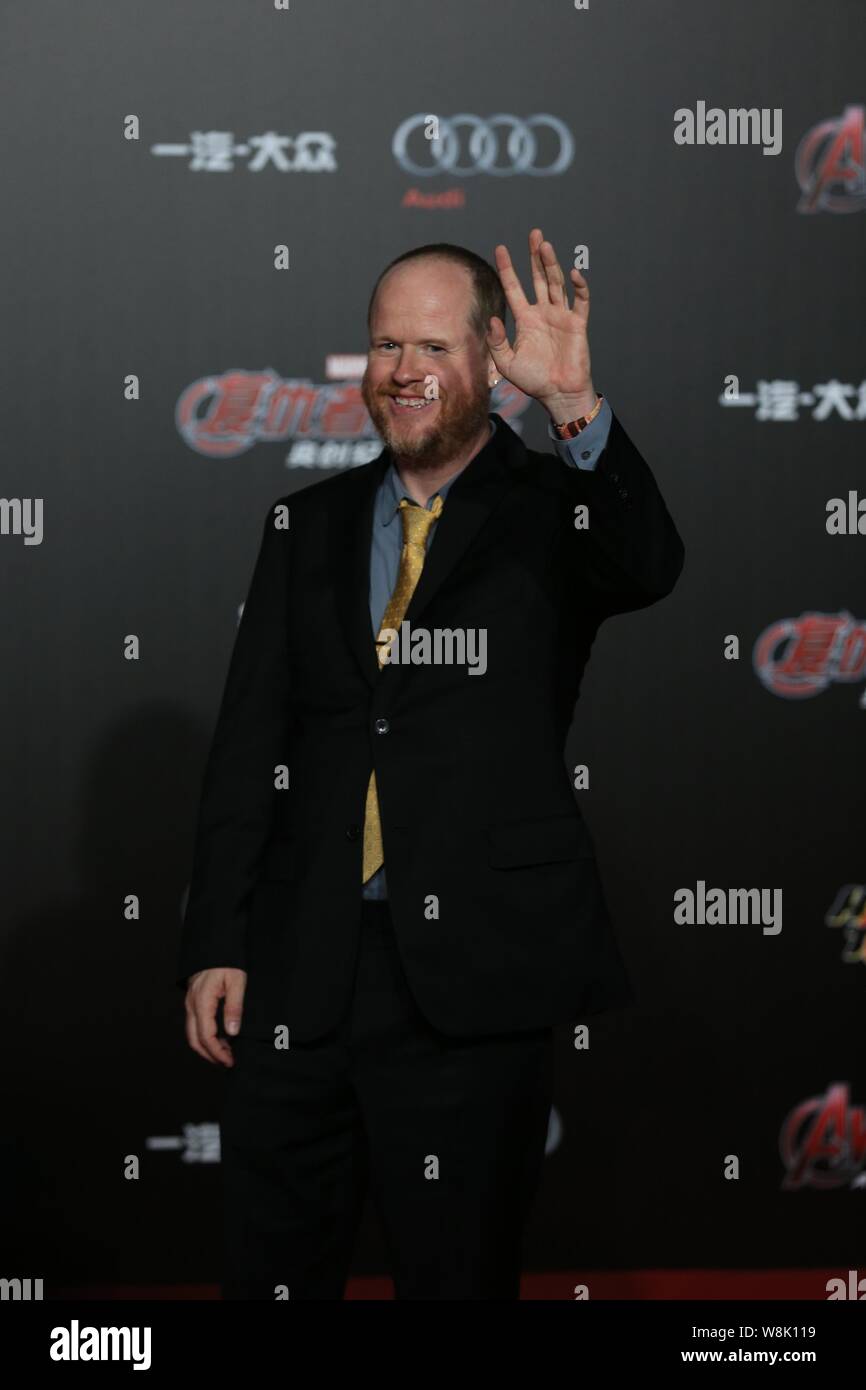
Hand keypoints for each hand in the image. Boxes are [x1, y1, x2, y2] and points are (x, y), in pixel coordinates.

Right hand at [184, 966, 246, 1065]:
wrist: (215, 945)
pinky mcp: (193, 1001)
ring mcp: (190, 1004)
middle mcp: (192, 1005)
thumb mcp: (236, 982)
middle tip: (227, 1062)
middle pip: (195, 1040)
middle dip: (210, 1055)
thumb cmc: (226, 962)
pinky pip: (195, 1025)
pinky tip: (220, 1037)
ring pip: (192, 1034)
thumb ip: (234, 1007)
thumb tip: (232, 1032)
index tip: (230, 1061)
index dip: (217, 1052)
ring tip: (225, 1053)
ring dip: (206, 1047)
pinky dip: (204, 1036)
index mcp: (202, 1002)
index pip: (206, 1036)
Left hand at [487, 228, 595, 422]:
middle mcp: (543, 313)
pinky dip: (579, 288)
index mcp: (526, 319)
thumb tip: (493, 319)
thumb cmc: (533, 380)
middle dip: (535, 256)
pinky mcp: (577, 324)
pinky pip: (580, 301)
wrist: (558, 394)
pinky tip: (574, 274)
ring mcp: (561, 316)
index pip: (514, 287)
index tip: (500, 249)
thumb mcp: (507, 363)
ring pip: (557, 284)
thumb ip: (497, 342)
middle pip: (539, 278)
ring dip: (551, 264)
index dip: (507, 269)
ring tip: (545, 245)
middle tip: (534, 234)